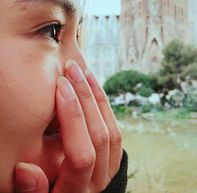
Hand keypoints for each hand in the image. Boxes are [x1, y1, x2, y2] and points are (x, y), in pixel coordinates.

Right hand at [14, 60, 121, 192]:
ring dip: (96, 97)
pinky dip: (104, 104)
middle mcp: (98, 181)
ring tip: (83, 72)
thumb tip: (26, 169)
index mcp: (78, 192)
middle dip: (84, 98)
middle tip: (71, 70)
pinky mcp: (113, 158)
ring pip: (111, 130)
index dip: (72, 118)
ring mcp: (109, 168)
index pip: (81, 155)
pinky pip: (115, 128)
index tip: (60, 87)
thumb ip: (31, 190)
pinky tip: (93, 85)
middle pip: (99, 136)